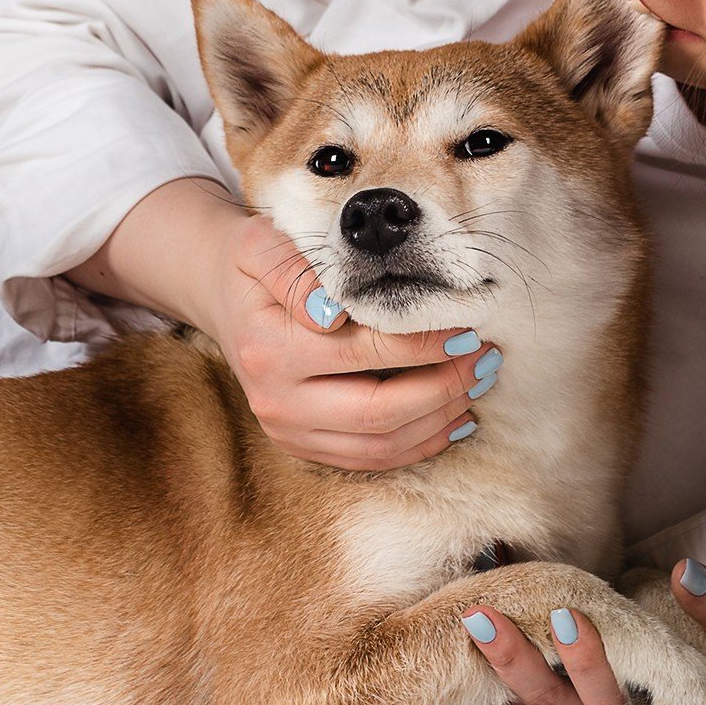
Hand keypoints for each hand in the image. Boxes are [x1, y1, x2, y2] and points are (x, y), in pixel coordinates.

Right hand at [68, 178, 497, 471]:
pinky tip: (454, 416)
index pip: (364, 353)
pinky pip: (371, 458)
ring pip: (382, 445)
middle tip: (485, 358)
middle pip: (379, 412)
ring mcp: (288, 431)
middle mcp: (275, 400)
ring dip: (440, 418)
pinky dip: (420, 443)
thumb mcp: (259, 246)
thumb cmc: (253, 266)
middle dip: (444, 388)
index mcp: (268, 347)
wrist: (220, 296)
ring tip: (477, 382)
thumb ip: (293, 270)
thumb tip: (332, 312)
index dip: (423, 344)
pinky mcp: (302, 447)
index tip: (466, 327)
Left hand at [469, 559, 705, 704]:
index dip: (589, 657)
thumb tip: (687, 575)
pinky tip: (458, 669)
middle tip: (487, 619)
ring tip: (470, 623)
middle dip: (520, 660)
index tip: (567, 615)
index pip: (613, 685)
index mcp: (648, 699)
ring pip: (528, 703)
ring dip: (496, 666)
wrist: (701, 683)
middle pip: (556, 699)